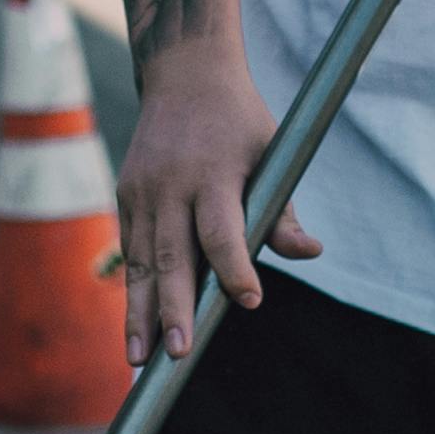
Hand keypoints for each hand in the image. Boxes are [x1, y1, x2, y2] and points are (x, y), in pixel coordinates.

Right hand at [107, 39, 307, 363]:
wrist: (182, 74)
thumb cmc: (239, 120)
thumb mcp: (271, 150)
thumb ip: (282, 208)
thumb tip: (309, 252)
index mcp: (212, 173)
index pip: (221, 230)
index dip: (234, 267)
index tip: (249, 300)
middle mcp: (170, 186)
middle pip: (172, 255)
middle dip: (174, 308)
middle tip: (178, 353)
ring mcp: (141, 193)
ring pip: (140, 262)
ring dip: (139, 313)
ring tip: (137, 359)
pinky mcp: (125, 198)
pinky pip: (130, 252)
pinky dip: (132, 291)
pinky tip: (135, 330)